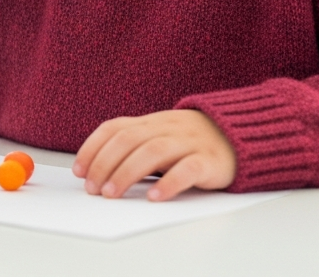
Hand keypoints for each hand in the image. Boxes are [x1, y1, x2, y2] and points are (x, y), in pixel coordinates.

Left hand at [73, 109, 236, 201]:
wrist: (240, 136)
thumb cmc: (189, 143)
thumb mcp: (158, 137)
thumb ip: (133, 147)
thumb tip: (95, 172)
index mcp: (150, 122)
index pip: (114, 128)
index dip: (93, 147)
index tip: (79, 171)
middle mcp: (167, 128)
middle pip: (129, 140)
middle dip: (105, 164)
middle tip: (93, 188)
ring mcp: (189, 143)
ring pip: (153, 151)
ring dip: (127, 173)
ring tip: (112, 194)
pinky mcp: (210, 161)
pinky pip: (188, 169)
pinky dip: (168, 183)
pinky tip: (153, 197)